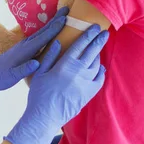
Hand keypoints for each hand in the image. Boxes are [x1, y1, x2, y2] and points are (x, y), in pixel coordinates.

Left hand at [0, 7, 68, 101]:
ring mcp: (23, 47)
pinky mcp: (23, 51)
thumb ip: (24, 70)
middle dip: (55, 20)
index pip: (41, 38)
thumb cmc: (0, 78)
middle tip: (67, 9)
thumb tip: (36, 63)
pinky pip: (38, 40)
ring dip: (51, 25)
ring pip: (40, 34)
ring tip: (62, 17)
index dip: (53, 28)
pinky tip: (51, 32)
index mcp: (23, 51)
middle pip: (42, 31)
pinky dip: (46, 33)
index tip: (64, 18)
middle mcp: (24, 46)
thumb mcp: (11, 77)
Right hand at [4, 24, 108, 143]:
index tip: (94, 27)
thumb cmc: (39, 94)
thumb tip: (58, 42)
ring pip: (97, 65)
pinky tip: (100, 67)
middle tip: (104, 33)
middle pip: (92, 52)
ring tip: (98, 49)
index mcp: (65, 65)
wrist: (45, 116)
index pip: (80, 45)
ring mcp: (85, 83)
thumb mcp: (40, 73)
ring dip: (98, 55)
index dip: (88, 35)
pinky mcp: (89, 94)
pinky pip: (99, 79)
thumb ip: (50, 56)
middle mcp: (78, 72)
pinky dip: (101, 72)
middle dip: (99, 40)